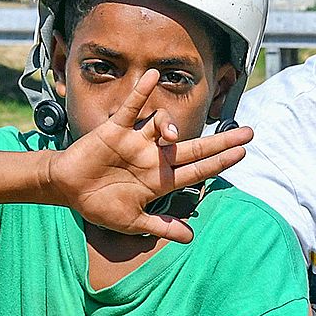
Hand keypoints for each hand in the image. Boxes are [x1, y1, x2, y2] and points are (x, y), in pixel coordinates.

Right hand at [46, 70, 251, 241]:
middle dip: (221, 141)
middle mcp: (154, 158)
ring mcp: (136, 143)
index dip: (220, 163)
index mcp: (161, 180)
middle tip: (248, 133)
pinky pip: (130, 109)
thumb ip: (161, 226)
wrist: (67, 190)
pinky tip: (152, 76)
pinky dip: (141, 93)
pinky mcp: (115, 131)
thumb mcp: (133, 222)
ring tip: (169, 133)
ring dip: (168, 125)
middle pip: (194, 146)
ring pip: (162, 126)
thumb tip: (190, 238)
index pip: (197, 169)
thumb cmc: (100, 205)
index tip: (242, 154)